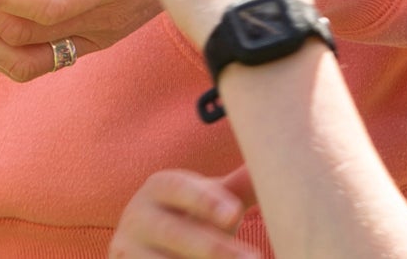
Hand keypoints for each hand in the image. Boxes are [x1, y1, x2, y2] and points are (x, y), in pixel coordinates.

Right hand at [109, 167, 256, 258]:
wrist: (143, 245)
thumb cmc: (189, 217)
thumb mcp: (207, 199)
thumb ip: (238, 186)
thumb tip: (276, 158)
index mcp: (159, 188)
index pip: (177, 188)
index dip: (204, 200)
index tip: (234, 213)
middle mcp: (138, 216)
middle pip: (172, 231)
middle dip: (213, 248)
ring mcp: (130, 248)